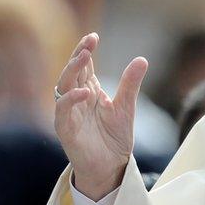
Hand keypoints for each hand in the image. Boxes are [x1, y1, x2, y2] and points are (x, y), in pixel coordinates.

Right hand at [54, 33, 147, 199]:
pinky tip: (85, 93)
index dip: (85, 50)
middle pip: (71, 72)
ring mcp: (69, 114)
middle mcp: (76, 99)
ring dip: (71, 71)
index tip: (93, 37)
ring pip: (63, 87)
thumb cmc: (114, 138)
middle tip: (89, 42)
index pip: (83, 66)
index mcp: (88, 91)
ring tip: (84, 57)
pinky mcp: (66, 131)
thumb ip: (130, 84)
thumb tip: (142, 59)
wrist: (111, 168)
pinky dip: (71, 101)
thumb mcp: (126, 107)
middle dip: (77, 55)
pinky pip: (63, 113)